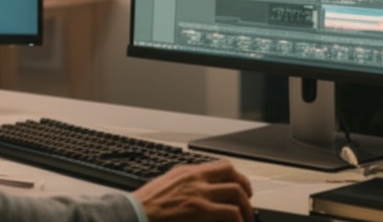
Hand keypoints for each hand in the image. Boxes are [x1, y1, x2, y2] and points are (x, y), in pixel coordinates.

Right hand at [132, 159, 253, 221]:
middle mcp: (195, 179)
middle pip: (233, 177)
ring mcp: (199, 194)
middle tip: (247, 204)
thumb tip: (194, 193)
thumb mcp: (164, 187)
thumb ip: (182, 186)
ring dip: (245, 208)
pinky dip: (238, 220)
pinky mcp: (200, 210)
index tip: (241, 187)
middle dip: (246, 191)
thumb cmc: (144, 207)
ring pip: (236, 193)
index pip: (220, 167)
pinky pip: (231, 213)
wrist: (134, 214)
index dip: (236, 177)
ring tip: (245, 219)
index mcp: (186, 172)